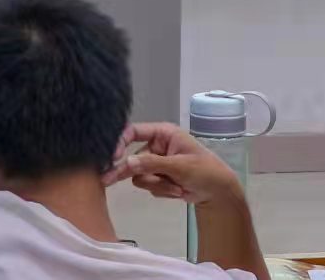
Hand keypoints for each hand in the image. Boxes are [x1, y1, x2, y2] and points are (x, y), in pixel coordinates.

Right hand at [102, 122, 244, 206]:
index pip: (134, 132)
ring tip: (176, 186)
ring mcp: (156, 164)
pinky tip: (178, 190)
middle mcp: (156, 146)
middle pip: (132, 158)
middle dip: (129, 171)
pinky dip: (162, 190)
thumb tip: (127, 162)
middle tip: (107, 180)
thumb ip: (152, 164)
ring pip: (140, 176)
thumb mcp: (179, 165)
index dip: (121, 142)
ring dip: (157, 184)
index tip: (113, 156)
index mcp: (163, 134)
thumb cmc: (203, 170)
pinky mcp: (158, 179)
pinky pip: (149, 186)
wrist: (217, 192)